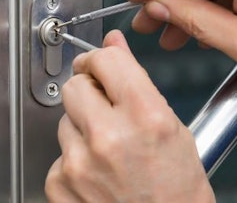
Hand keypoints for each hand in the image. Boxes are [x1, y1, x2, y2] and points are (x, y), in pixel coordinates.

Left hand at [45, 31, 213, 202]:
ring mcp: (79, 163)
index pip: (106, 60)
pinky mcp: (59, 184)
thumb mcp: (175, 131)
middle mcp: (109, 137)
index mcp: (146, 117)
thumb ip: (139, 86)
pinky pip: (58, 155)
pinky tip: (99, 175)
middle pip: (76, 85)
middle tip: (106, 108)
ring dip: (82, 128)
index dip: (103, 59)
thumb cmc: (178, 195)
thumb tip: (114, 48)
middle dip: (89, 91)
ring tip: (110, 152)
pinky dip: (74, 161)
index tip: (102, 64)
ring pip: (64, 119)